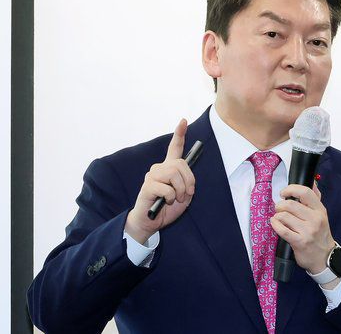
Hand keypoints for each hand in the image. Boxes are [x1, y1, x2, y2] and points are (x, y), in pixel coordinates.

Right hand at [125, 119, 194, 243]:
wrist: (151, 222)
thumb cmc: (167, 208)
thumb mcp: (184, 195)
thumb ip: (187, 183)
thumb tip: (186, 178)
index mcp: (169, 168)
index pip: (175, 148)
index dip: (179, 134)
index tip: (183, 121)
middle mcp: (159, 168)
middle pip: (181, 164)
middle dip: (189, 181)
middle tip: (186, 194)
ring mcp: (152, 175)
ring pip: (174, 174)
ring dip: (181, 190)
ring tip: (176, 199)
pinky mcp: (148, 185)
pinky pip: (168, 188)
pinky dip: (172, 198)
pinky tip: (165, 202)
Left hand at [270, 183, 335, 274]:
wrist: (325, 257)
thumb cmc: (320, 234)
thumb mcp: (322, 214)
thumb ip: (315, 198)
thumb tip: (312, 181)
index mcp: (320, 210)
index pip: (305, 192)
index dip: (291, 189)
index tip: (284, 193)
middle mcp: (315, 219)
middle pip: (290, 204)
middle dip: (280, 205)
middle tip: (279, 209)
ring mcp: (307, 231)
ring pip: (284, 216)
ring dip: (277, 216)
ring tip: (279, 218)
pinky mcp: (299, 242)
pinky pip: (282, 230)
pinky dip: (274, 224)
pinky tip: (275, 223)